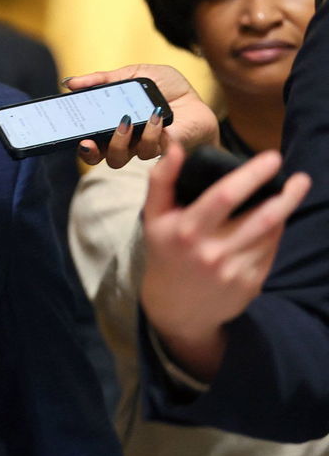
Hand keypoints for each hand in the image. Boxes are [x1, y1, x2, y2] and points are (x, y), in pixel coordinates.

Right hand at [63, 64, 218, 167]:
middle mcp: (123, 141)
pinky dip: (149, 132)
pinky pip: (148, 149)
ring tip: (126, 121)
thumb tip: (70, 82)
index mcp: (112, 124)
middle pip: (98, 157)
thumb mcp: (133, 74)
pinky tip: (155, 117)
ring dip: (118, 141)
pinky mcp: (161, 150)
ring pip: (118, 158)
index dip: (80, 143)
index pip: (88, 140)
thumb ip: (103, 79)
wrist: (198, 98)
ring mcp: (141, 148)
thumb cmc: (167, 89)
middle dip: (90, 152)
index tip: (76, 136)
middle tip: (89, 141)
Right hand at [140, 145, 310, 380]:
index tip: (272, 158)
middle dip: (287, 195)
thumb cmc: (166, 252)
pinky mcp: (251, 283)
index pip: (223, 197)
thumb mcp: (154, 217)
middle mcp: (212, 251)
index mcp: (187, 231)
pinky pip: (271, 250)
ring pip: (271, 233)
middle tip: (300, 178)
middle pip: (261, 217)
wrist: (176, 307)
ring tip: (293, 192)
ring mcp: (234, 270)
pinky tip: (277, 220)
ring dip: (285, 210)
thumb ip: (162, 180)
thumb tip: (176, 148)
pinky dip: (277, 231)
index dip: (251, 175)